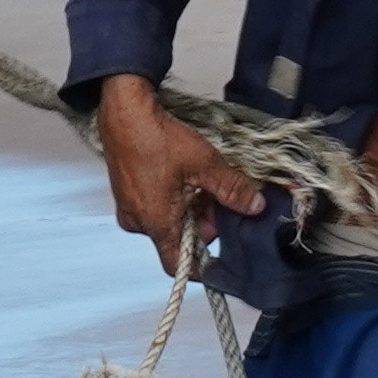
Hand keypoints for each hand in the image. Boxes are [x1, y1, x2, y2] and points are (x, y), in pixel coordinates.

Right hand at [94, 75, 264, 273]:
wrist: (124, 112)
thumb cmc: (154, 137)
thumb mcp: (204, 164)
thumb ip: (232, 189)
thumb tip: (253, 206)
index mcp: (156, 221)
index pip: (178, 265)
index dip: (202, 265)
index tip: (221, 256)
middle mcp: (138, 220)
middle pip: (179, 238)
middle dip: (203, 222)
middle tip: (219, 198)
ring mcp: (130, 208)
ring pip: (170, 221)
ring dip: (190, 208)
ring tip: (201, 180)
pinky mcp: (127, 195)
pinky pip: (156, 207)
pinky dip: (175, 198)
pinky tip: (185, 176)